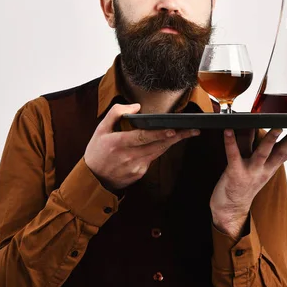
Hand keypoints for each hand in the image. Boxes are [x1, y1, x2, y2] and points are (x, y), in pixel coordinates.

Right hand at [84, 103, 199, 190]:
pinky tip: (165, 143)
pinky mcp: (140, 174)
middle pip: (157, 145)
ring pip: (158, 152)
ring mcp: (136, 167)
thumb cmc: (97, 151)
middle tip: (192, 130)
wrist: (93, 179)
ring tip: (187, 133)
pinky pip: (152, 159)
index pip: (142, 137)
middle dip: (176, 137)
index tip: (173, 130)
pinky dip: (158, 150)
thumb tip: (136, 107)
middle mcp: (129, 156)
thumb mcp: (100, 129)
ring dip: (172, 142)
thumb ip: (116, 113)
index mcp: (118, 143)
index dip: (158, 134)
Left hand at [210, 127, 286, 238]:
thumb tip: (263, 123)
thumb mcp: (258, 164)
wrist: (230, 208)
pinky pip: (233, 155)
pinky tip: (228, 131)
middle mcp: (265, 168)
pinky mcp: (235, 173)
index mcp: (272, 165)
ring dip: (270, 140)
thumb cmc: (243, 183)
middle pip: (283, 150)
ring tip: (277, 128)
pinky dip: (230, 142)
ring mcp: (251, 171)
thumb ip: (260, 144)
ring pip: (263, 153)